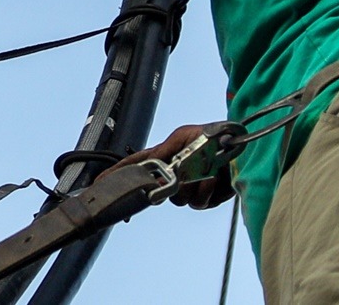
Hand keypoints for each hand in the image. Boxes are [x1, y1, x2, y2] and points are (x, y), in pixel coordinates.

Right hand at [118, 123, 237, 209]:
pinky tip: (216, 179)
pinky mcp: (206, 199)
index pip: (134, 168)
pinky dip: (209, 190)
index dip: (116, 175)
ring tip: (208, 172)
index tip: (99, 183)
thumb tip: (148, 163)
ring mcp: (189, 190)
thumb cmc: (211, 136)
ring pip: (180, 200)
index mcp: (163, 158)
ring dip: (195, 185)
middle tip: (180, 176)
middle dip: (168, 186)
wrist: (239, 148)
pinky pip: (200, 203)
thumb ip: (162, 150)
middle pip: (156, 193)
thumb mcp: (183, 135)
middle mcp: (173, 177)